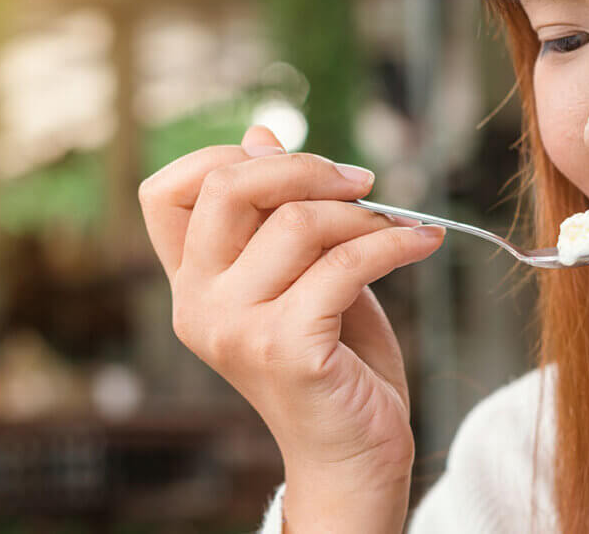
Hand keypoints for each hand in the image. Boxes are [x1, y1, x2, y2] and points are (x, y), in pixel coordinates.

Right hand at [137, 127, 444, 531]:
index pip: (165, 193)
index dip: (225, 157)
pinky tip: (423, 243)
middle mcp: (197, 305)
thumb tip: (260, 133)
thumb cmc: (334, 359)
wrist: (354, 455)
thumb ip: (277, 213)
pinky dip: (395, 244)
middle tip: (362, 183)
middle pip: (227, 187)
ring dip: (364, 214)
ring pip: (298, 222)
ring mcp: (234, 329)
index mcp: (193, 283)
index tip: (297, 166)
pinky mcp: (284, 349)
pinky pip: (345, 264)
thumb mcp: (303, 273)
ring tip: (400, 227)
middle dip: (305, 168)